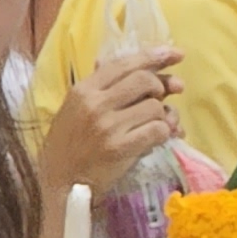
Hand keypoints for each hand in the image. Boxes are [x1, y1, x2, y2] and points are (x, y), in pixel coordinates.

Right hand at [34, 46, 179, 206]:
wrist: (60, 183)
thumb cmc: (70, 144)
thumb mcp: (76, 108)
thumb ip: (104, 86)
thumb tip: (143, 67)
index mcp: (83, 89)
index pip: (124, 63)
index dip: (154, 56)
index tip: (176, 54)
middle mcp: (95, 104)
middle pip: (144, 80)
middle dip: (161, 86)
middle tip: (165, 96)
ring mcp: (107, 126)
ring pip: (155, 107)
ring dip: (165, 115)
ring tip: (160, 123)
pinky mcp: (120, 149)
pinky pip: (157, 131)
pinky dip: (164, 133)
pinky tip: (159, 137)